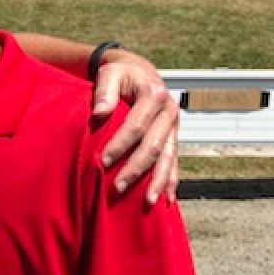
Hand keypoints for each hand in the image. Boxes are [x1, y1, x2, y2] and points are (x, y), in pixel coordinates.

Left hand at [91, 50, 178, 203]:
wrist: (138, 71)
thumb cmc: (119, 74)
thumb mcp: (110, 74)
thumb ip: (105, 91)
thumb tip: (99, 112)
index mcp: (153, 95)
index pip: (136, 125)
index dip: (119, 145)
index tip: (101, 161)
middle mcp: (169, 111)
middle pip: (153, 146)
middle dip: (135, 169)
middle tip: (117, 188)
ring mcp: (174, 126)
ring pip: (167, 158)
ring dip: (157, 182)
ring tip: (147, 203)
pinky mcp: (173, 136)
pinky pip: (174, 161)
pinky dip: (171, 180)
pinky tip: (167, 199)